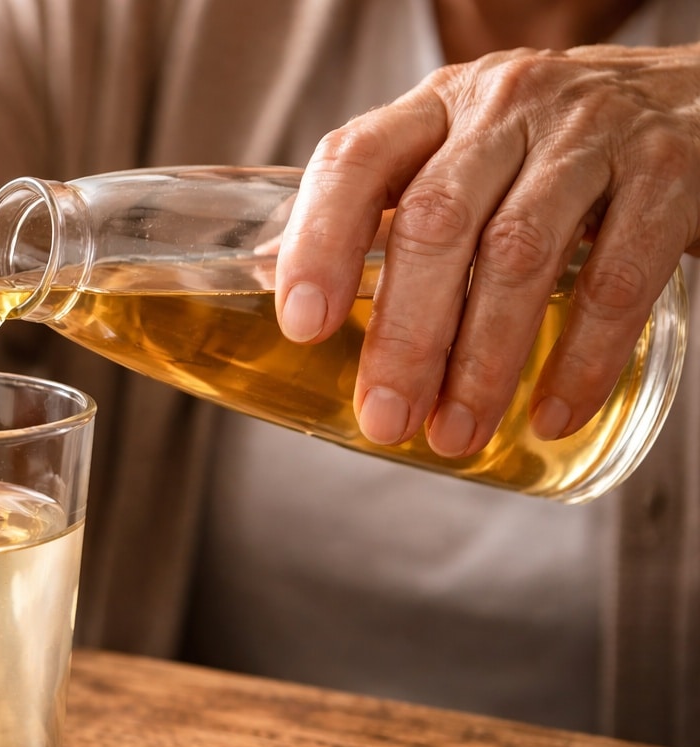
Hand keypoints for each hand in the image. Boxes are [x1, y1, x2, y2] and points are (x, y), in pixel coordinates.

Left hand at [275, 43, 699, 457]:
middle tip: (386, 417)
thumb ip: (396, 218)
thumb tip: (291, 308)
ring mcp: (591, 134)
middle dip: (404, 335)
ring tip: (456, 434)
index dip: (319, 241)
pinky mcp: (670, 172)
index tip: (300, 325)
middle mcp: (507, 107)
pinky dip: (582, 357)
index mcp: (437, 108)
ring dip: (481, 362)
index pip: (356, 160)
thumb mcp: (467, 156)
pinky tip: (553, 414)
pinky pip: (616, 278)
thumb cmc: (554, 151)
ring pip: (516, 255)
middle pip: (434, 224)